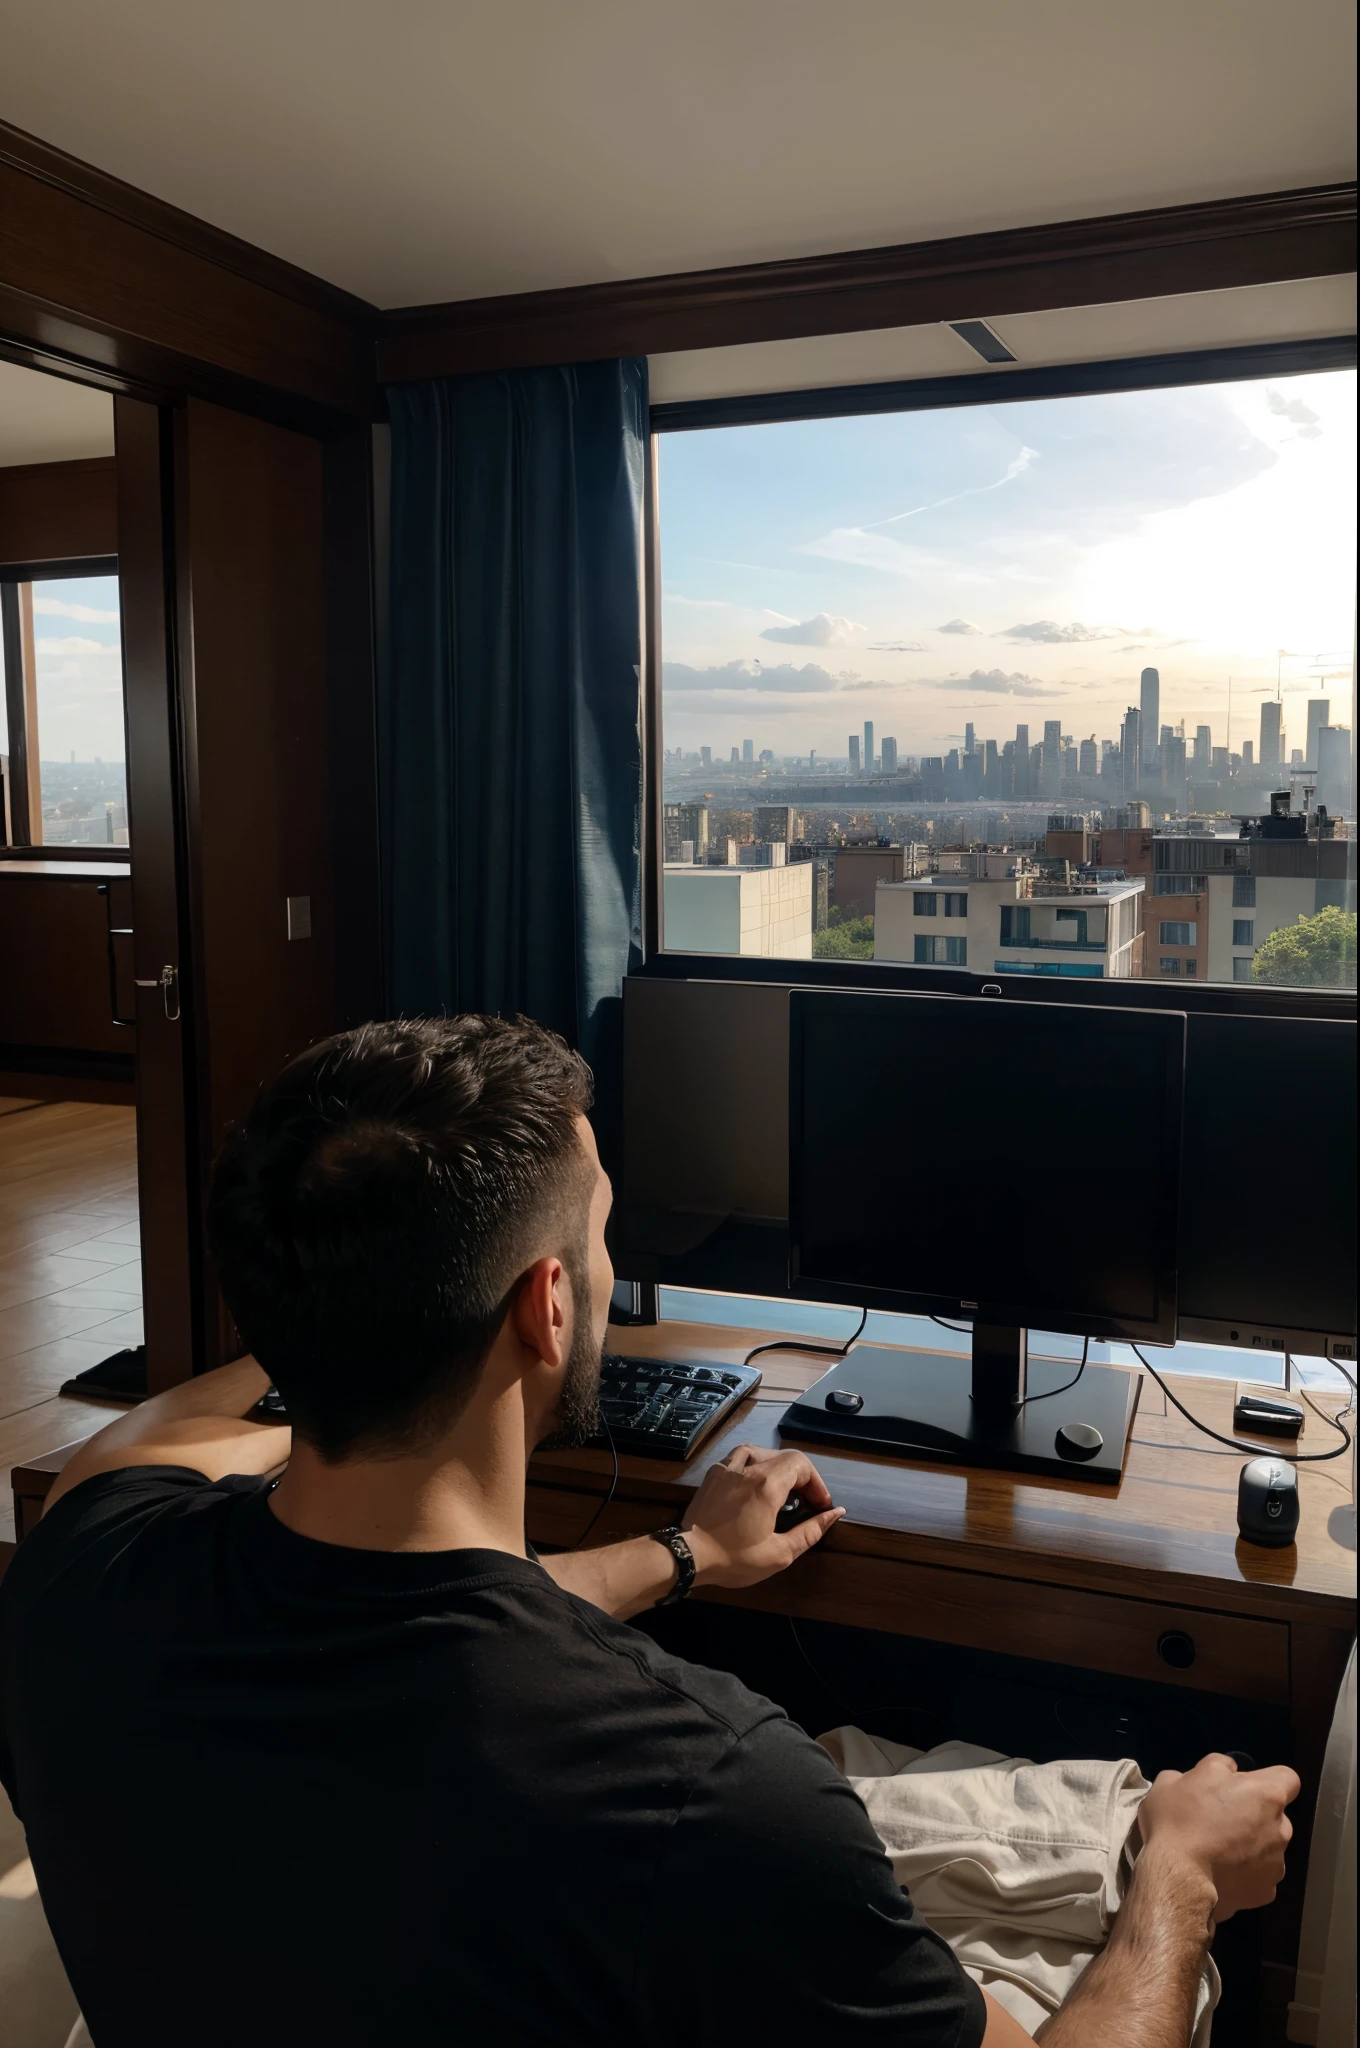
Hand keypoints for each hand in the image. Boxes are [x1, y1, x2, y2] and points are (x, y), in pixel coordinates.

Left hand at [679, 1444, 844, 1588]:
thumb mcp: (779, 1553)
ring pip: (761, 1451)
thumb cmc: (735, 1558)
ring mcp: (728, 1467)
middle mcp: (749, 1468)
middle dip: (801, 1477)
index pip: (801, 1464)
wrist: (690, 1556)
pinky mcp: (714, 1473)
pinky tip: (754, 1479)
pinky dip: (754, 1462)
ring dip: (777, 1465)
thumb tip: (835, 1514)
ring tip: (782, 1488)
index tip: (820, 1505)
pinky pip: (739, 1456)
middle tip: (806, 1502)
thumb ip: (810, 1532)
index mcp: (767, 1485)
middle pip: (784, 1457)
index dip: (816, 1483)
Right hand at [1137, 1752, 1298, 1919]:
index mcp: (1266, 1794)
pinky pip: (1259, 1877)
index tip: (1245, 1786)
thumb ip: (1215, 1767)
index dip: (1267, 1779)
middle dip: (1254, 1816)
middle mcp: (1281, 1829)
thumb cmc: (1180, 1819)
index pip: (1287, 1777)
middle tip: (1222, 1820)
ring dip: (1251, 1847)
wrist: (1178, 1877)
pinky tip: (1221, 1874)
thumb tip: (1227, 1771)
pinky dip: (1244, 1875)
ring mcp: (1276, 1865)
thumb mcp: (1182, 1775)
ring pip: (1268, 1848)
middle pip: (1274, 1816)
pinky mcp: (1266, 1893)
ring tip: (1219, 1852)